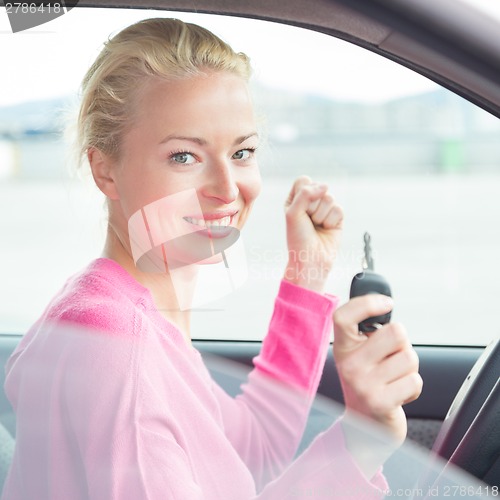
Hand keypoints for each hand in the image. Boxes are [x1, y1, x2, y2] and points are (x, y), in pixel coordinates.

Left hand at [283, 176, 342, 292]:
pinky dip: (331, 221)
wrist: (311, 258)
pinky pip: (338, 209)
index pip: (304, 181)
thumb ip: (305, 193)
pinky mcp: (337, 217)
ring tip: (316, 226)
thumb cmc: (298, 237)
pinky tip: (326, 229)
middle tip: (308, 222)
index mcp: (296, 198)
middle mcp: (311, 201)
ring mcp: (325, 208)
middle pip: (319, 188)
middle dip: (312, 207)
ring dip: (321, 215)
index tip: (299, 210)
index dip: (303, 194)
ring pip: (329, 198)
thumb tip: (326, 186)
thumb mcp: (293, 213)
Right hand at [333, 295, 422, 476]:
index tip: (387, 302)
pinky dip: (413, 387)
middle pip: (396, 332)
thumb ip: (369, 332)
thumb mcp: (360, 356)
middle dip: (403, 344)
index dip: (366, 303)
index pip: (343, 316)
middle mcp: (348, 364)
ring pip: (409, 357)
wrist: (364, 428)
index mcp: (342, 348)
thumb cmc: (369, 382)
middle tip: (391, 358)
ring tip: (394, 379)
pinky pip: (414, 380)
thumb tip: (386, 305)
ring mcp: (362, 384)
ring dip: (409, 368)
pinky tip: (398, 394)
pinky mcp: (380, 402)